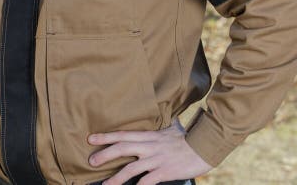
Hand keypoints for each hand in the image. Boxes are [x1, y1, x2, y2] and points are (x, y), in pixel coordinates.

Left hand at [87, 119, 212, 184]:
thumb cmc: (189, 138)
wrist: (205, 146)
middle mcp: (150, 146)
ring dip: (117, 178)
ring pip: (131, 168)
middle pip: (122, 148)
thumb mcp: (173, 128)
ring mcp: (156, 159)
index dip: (106, 136)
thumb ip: (165, 126)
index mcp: (149, 136)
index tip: (91, 138)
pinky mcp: (165, 171)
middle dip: (105, 154)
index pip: (123, 134)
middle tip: (91, 160)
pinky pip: (147, 181)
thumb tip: (167, 119)